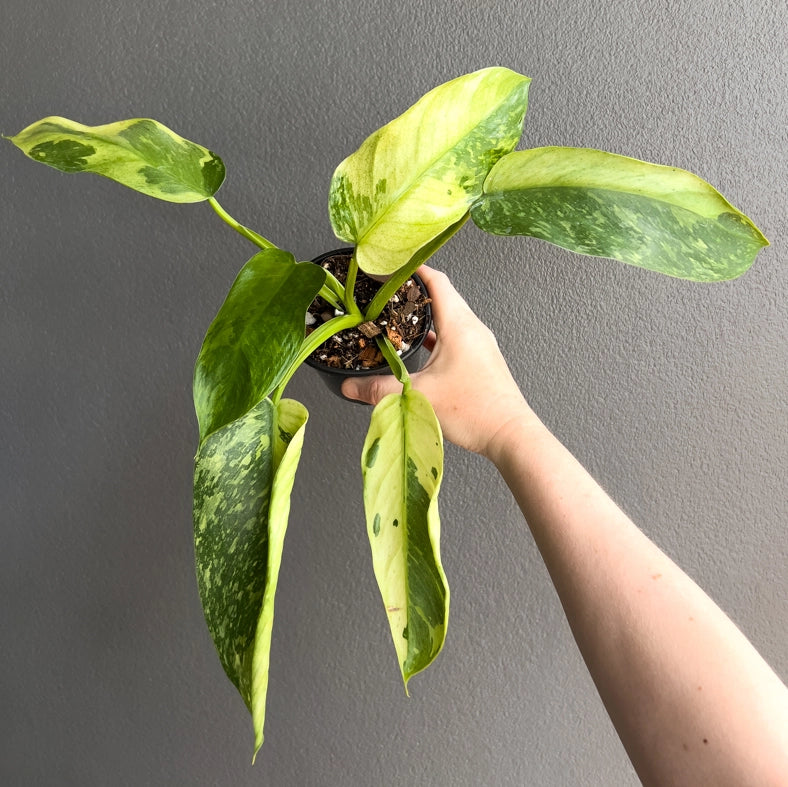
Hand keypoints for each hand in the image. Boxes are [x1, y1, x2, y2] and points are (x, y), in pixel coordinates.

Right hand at [341, 266, 537, 456]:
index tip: (391, 266)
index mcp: (460, 325)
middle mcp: (472, 329)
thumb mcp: (418, 396)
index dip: (411, 269)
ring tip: (399, 318)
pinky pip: (455, 337)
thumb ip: (379, 390)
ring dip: (425, 316)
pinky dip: (436, 336)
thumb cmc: (475, 410)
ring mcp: (479, 345)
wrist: (510, 435)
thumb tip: (351, 387)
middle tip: (388, 291)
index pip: (436, 280)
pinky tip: (420, 349)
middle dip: (413, 291)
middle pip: (442, 296)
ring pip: (449, 318)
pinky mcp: (480, 361)